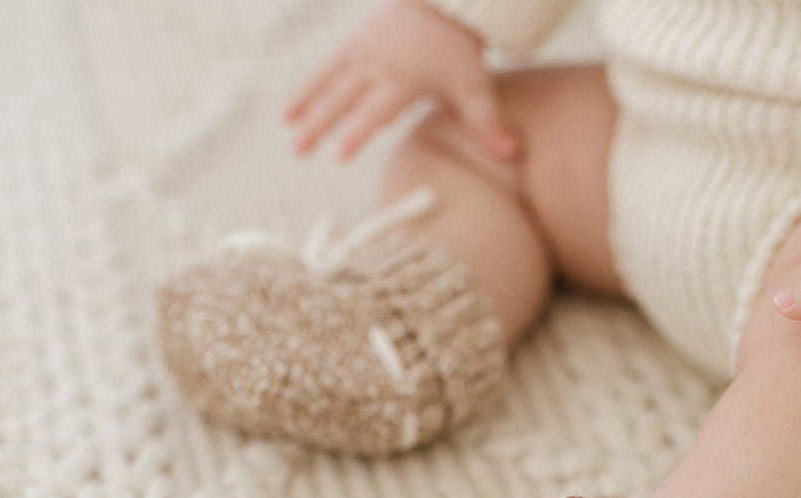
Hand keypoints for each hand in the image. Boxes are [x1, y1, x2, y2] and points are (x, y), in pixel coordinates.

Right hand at [283, 0, 519, 161]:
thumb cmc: (459, 44)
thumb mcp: (476, 84)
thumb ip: (488, 123)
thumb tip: (513, 154)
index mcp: (404, 78)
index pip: (377, 110)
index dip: (358, 132)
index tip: (339, 154)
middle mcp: (379, 64)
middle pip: (345, 98)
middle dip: (321, 124)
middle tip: (299, 150)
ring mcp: (364, 50)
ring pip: (330, 80)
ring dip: (308, 104)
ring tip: (288, 127)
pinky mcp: (357, 40)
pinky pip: (328, 64)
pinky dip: (310, 84)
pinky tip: (293, 106)